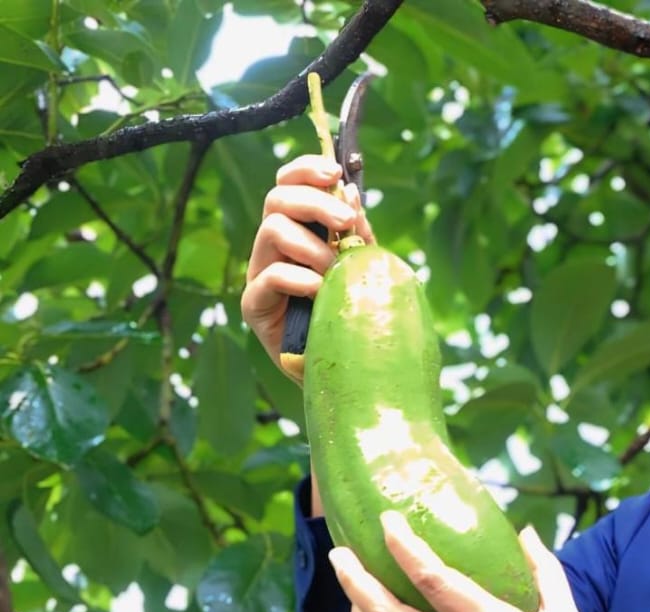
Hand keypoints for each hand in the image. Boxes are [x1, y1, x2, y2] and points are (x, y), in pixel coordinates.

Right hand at [240, 154, 374, 376]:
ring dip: (311, 245)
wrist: (342, 370)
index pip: (288, 185)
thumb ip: (356, 234)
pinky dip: (300, 278)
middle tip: (346, 222)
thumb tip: (352, 193)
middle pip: (277, 200)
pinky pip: (270, 277)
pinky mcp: (255, 306)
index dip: (306, 170)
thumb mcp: (360, 269)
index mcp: (296, 231)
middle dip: (315, 203)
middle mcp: (273, 248)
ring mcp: (260, 275)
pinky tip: (320, 292)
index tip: (334, 171)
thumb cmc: (350, 316)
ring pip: (271, 230)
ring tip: (334, 270)